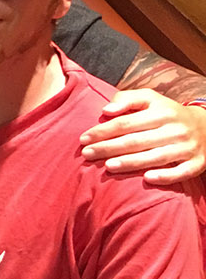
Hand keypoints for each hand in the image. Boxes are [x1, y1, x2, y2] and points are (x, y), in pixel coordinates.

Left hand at [80, 90, 205, 183]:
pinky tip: (146, 179)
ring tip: (107, 167)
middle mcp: (175, 129)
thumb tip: (105, 110)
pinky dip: (165, 176)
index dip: (103, 131)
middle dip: (109, 148)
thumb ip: (127, 99)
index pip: (126, 123)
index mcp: (161, 112)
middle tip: (86, 154)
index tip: (83, 139)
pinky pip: (181, 172)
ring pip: (155, 157)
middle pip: (136, 141)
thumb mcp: (150, 99)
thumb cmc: (166, 113)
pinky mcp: (196, 163)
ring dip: (130, 163)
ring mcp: (187, 147)